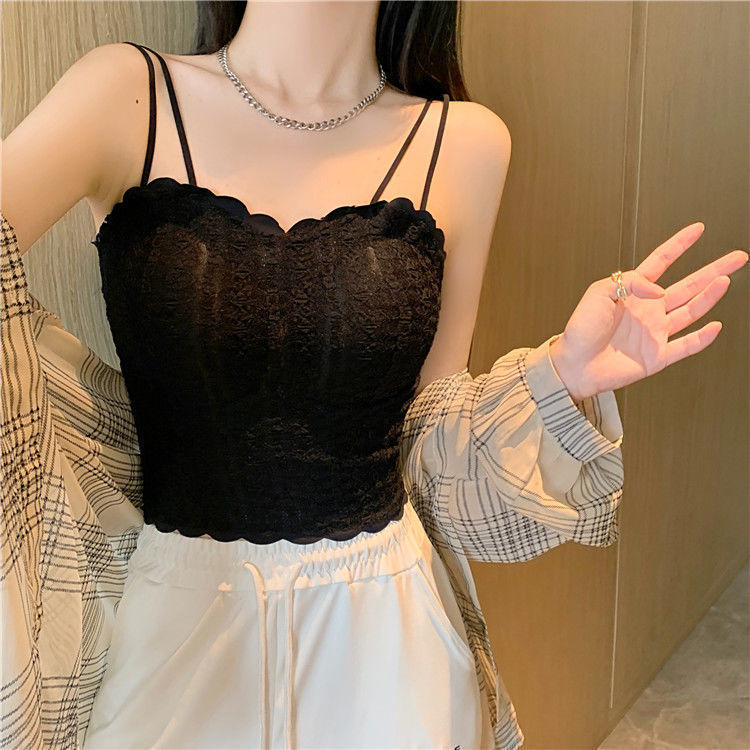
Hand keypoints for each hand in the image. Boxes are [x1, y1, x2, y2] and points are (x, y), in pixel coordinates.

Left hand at [549, 222, 748, 400]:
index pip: (661, 262)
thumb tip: (658, 289)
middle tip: (736, 257)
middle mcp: (648, 310)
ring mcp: (654, 333)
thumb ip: (629, 282)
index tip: (697, 230)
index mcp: (632, 292)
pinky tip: (715, 326)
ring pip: (690, 311)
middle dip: (713, 269)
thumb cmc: (579, 330)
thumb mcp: (598, 293)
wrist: (573, 365)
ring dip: (709, 296)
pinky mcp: (656, 356)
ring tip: (725, 280)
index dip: (679, 245)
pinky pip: (686, 346)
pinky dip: (702, 338)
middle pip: (687, 285)